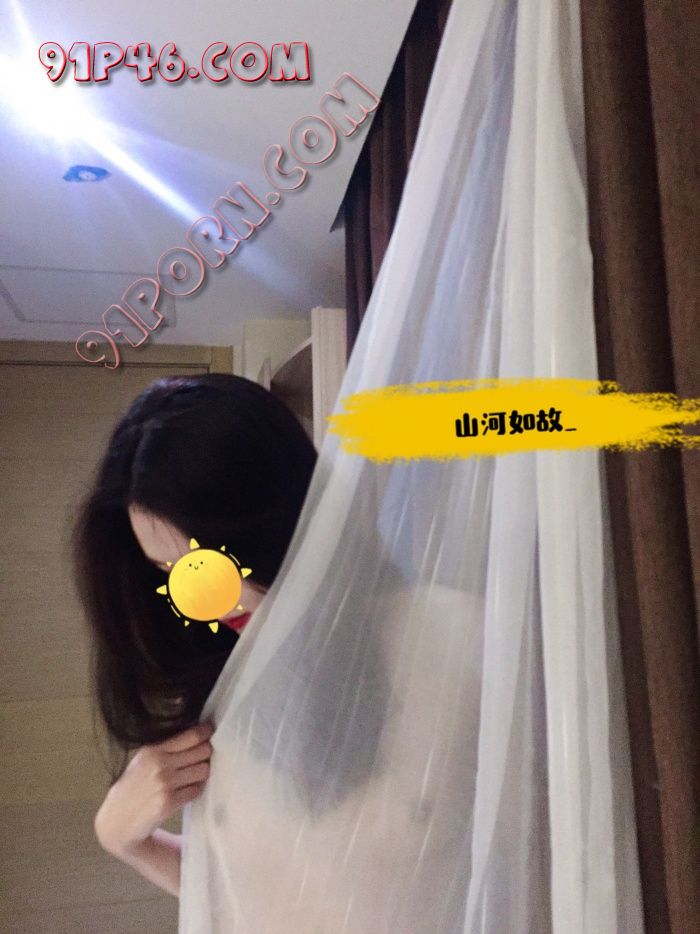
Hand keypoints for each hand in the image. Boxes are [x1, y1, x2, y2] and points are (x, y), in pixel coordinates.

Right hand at [94, 722, 213, 857]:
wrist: (118, 817)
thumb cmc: (134, 785)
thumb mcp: (144, 759)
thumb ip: (167, 747)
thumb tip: (198, 735)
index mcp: (154, 750)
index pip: (191, 736)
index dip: (206, 733)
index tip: (210, 733)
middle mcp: (160, 764)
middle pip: (202, 752)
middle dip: (206, 754)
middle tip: (203, 757)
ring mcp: (165, 784)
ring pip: (203, 770)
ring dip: (202, 773)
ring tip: (193, 775)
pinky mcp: (169, 802)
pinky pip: (196, 790)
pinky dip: (195, 789)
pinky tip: (186, 790)